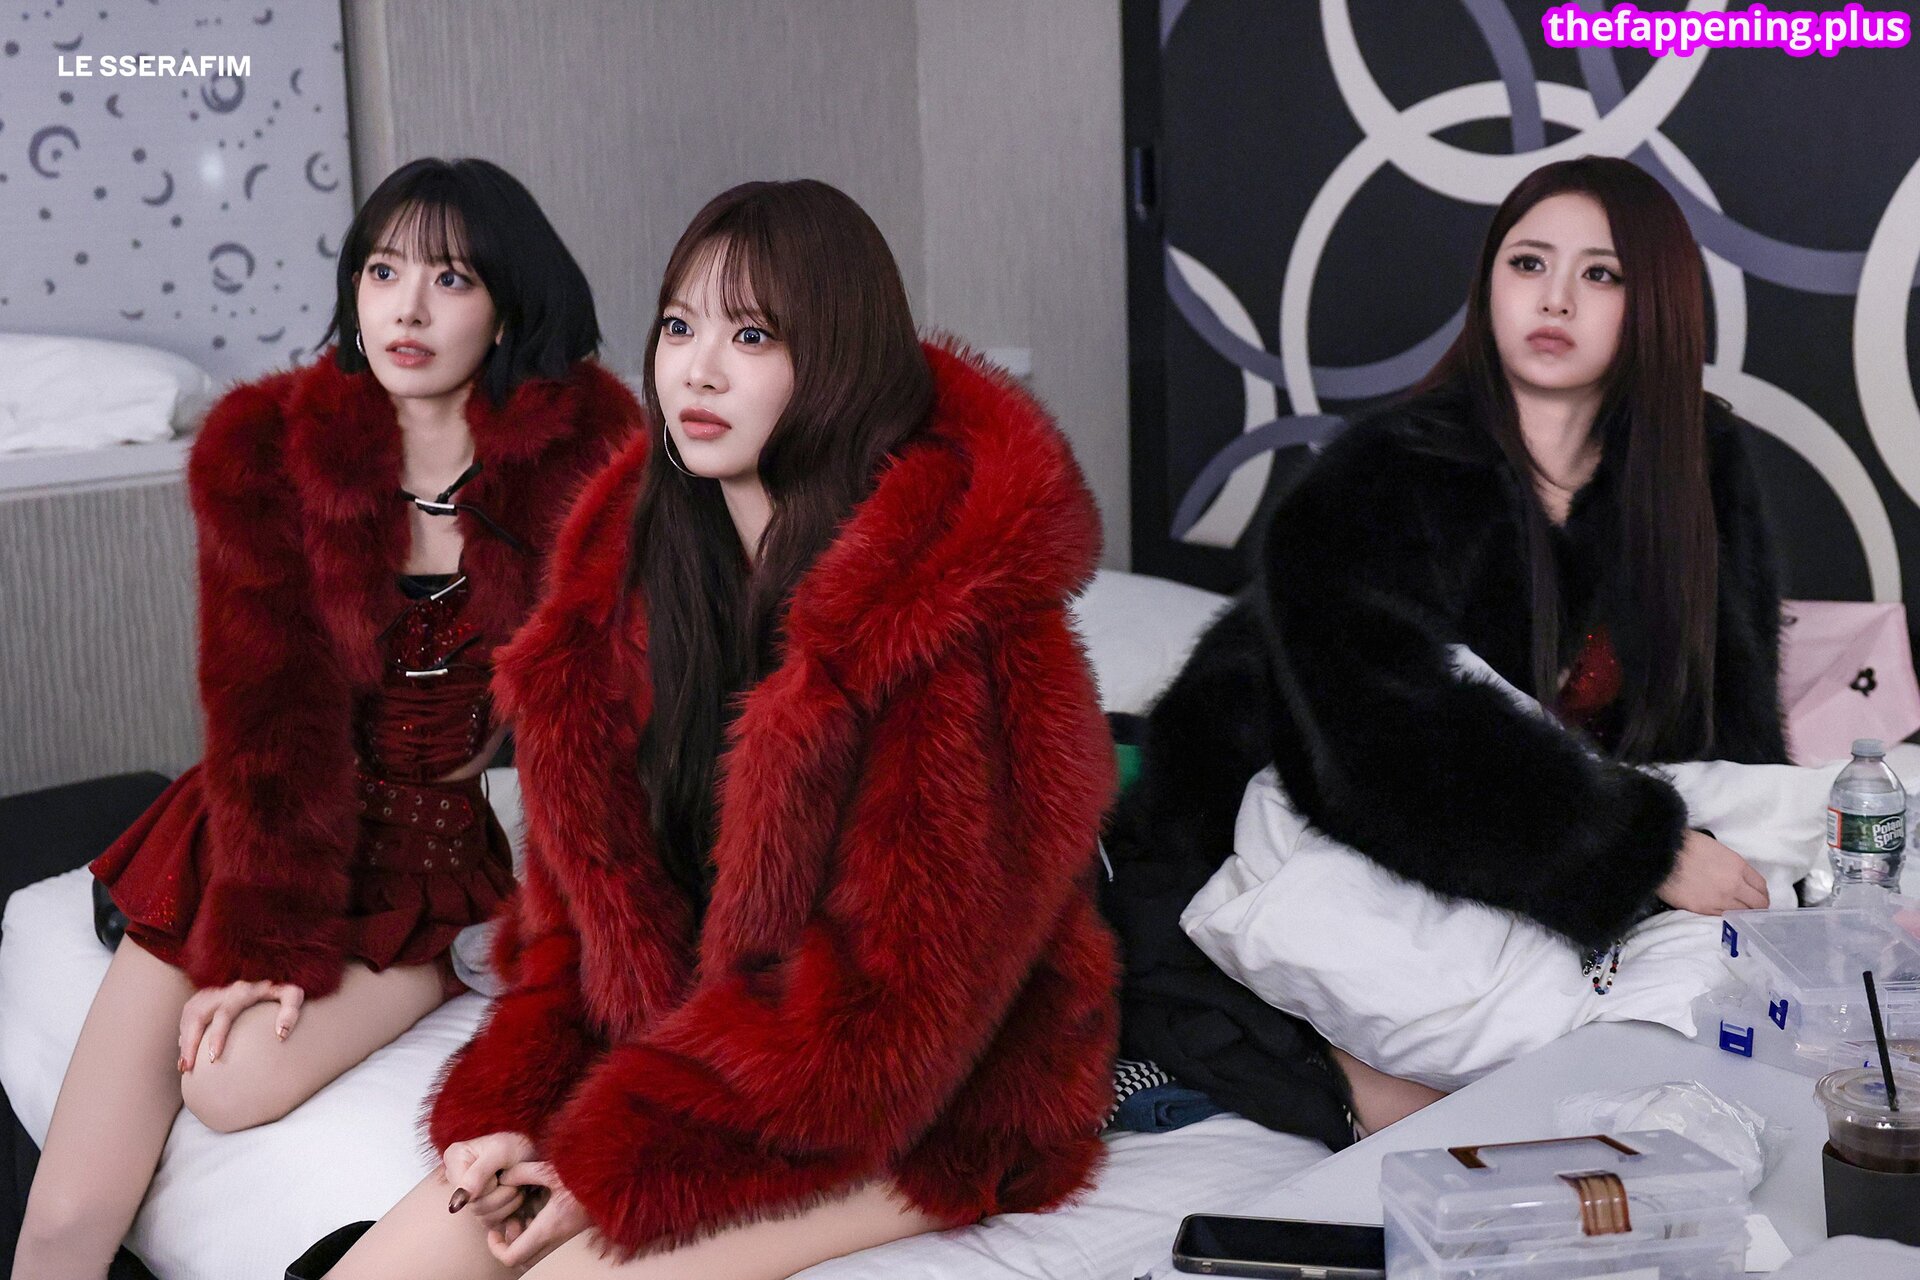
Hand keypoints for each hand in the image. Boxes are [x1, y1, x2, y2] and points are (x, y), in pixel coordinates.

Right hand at [178, 979, 303, 1070]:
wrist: (269, 973)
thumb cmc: (281, 989)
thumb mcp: (293, 995)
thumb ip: (291, 1011)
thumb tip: (281, 1034)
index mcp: (242, 991)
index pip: (224, 1013)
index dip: (216, 1036)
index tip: (214, 1058)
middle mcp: (222, 990)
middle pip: (197, 1015)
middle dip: (190, 1043)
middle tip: (188, 1068)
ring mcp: (210, 992)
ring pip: (188, 1016)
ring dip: (184, 1040)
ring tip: (184, 1066)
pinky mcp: (203, 998)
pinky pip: (187, 1017)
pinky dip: (184, 1035)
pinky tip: (186, 1053)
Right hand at [443, 1132, 537, 1224]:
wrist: (536, 1151)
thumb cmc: (519, 1145)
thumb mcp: (501, 1151)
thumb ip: (479, 1173)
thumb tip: (456, 1203)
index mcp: (454, 1158)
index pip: (465, 1192)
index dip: (489, 1185)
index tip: (501, 1170)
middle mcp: (456, 1178)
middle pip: (475, 1207)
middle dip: (502, 1194)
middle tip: (513, 1178)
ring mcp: (467, 1196)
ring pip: (483, 1217)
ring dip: (508, 1202)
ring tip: (516, 1185)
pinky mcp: (481, 1209)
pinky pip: (490, 1223)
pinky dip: (508, 1211)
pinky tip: (514, 1194)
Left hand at [486, 1160, 589, 1267]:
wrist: (619, 1177)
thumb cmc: (588, 1175)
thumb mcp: (551, 1169)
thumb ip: (523, 1172)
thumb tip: (504, 1177)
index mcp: (547, 1228)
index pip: (512, 1257)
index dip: (497, 1248)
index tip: (495, 1229)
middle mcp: (556, 1237)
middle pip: (523, 1259)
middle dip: (511, 1243)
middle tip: (512, 1219)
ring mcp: (565, 1234)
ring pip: (536, 1251)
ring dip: (525, 1237)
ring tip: (525, 1210)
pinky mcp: (572, 1227)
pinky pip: (548, 1240)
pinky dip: (537, 1230)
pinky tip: (539, 1205)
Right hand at [1656, 830, 1769, 914]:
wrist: (1660, 854)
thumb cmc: (1685, 844)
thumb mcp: (1716, 848)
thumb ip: (1730, 865)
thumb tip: (1735, 877)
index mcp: (1738, 866)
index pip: (1761, 886)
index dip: (1762, 893)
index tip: (1759, 896)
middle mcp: (1734, 885)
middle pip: (1757, 903)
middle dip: (1758, 906)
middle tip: (1753, 908)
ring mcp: (1719, 899)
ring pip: (1741, 913)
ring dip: (1742, 913)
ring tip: (1737, 912)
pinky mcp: (1703, 909)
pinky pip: (1722, 917)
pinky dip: (1725, 916)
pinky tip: (1722, 913)